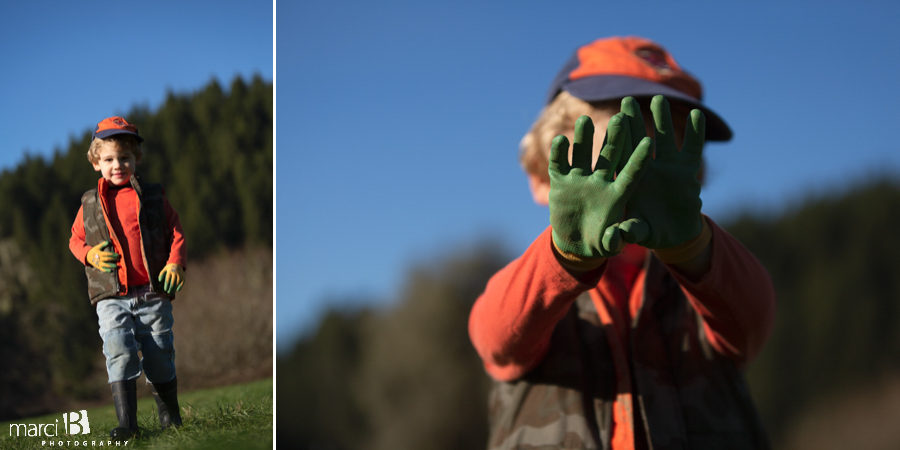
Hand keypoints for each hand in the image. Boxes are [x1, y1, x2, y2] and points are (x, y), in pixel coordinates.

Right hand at [86, 240, 118, 272]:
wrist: (87, 257)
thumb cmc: (94, 251)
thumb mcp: (97, 247)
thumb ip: (102, 244)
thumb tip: (108, 242)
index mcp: (99, 253)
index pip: (107, 254)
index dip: (113, 254)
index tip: (117, 255)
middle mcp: (99, 259)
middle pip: (107, 259)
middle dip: (113, 259)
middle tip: (119, 259)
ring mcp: (98, 263)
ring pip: (106, 265)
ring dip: (112, 265)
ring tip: (117, 266)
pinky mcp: (98, 267)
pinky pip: (102, 269)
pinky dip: (106, 270)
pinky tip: (111, 270)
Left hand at [157, 264, 184, 295]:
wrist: (177, 264)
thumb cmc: (169, 268)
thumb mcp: (164, 269)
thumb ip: (161, 274)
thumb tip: (159, 280)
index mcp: (170, 271)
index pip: (168, 280)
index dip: (166, 285)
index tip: (165, 290)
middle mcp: (175, 273)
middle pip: (173, 282)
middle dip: (170, 288)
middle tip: (168, 292)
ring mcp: (180, 275)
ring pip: (178, 283)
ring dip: (175, 288)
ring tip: (172, 292)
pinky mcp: (183, 277)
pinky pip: (182, 282)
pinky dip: (180, 287)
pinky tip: (178, 290)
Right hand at [549, 113, 652, 259]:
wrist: (577, 243)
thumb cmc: (600, 243)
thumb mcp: (609, 245)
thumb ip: (614, 240)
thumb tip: (616, 237)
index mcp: (618, 194)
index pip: (631, 173)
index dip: (639, 159)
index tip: (649, 142)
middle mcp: (600, 182)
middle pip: (610, 156)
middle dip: (615, 137)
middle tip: (621, 116)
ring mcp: (580, 180)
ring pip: (583, 154)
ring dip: (584, 138)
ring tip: (585, 119)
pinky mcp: (561, 183)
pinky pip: (559, 165)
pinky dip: (559, 154)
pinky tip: (560, 140)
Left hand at [615, 95, 705, 248]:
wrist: (673, 235)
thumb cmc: (649, 232)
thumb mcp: (639, 232)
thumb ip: (631, 232)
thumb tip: (621, 235)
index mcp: (630, 182)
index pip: (621, 158)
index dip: (618, 141)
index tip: (612, 122)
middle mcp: (646, 170)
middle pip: (638, 142)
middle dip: (633, 122)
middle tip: (626, 100)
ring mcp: (667, 168)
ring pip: (663, 139)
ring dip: (661, 119)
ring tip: (659, 98)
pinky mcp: (687, 172)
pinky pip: (692, 149)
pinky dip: (695, 133)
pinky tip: (697, 114)